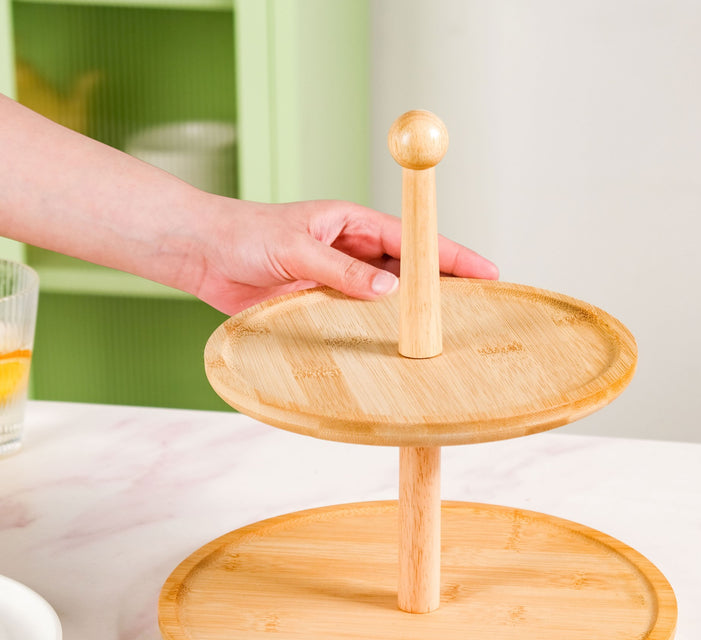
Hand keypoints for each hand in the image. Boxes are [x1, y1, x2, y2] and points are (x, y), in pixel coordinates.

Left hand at [190, 197, 498, 314]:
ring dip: (410, 311)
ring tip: (443, 332)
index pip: (412, 238)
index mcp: (351, 223)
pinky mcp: (320, 304)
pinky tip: (394, 343)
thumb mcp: (296, 249)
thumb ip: (341, 272)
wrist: (202, 254)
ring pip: (387, 297)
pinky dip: (377, 329)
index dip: (451, 254)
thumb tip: (388, 290)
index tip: (486, 270)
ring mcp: (338, 279)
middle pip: (408, 269)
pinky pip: (358, 317)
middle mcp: (351, 251)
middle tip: (478, 307)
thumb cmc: (244, 235)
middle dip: (442, 285)